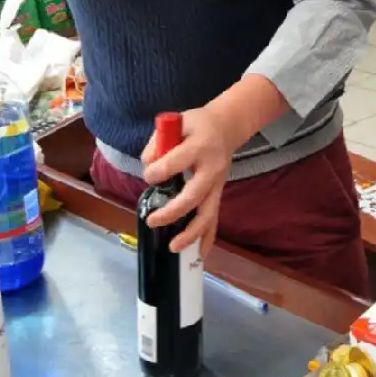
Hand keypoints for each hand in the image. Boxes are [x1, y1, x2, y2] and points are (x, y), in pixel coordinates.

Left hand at [140, 102, 237, 253]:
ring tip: (174, 247)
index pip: (176, 162)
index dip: (157, 171)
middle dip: (172, 211)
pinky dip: (208, 237)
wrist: (227, 126)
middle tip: (152, 220)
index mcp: (199, 147)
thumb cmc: (197, 125)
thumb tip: (148, 168)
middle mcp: (211, 168)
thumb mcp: (176, 122)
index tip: (148, 175)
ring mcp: (217, 184)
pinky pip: (214, 218)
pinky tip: (200, 254)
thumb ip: (158, 144)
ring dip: (191, 233)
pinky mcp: (218, 193)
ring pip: (207, 213)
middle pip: (194, 195)